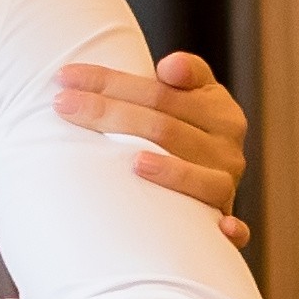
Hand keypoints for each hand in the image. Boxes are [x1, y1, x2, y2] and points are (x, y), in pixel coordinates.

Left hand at [53, 47, 256, 246]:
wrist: (208, 174)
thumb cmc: (181, 131)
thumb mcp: (190, 97)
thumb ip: (185, 74)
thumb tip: (170, 68)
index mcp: (218, 111)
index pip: (159, 93)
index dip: (111, 82)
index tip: (66, 76)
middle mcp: (227, 147)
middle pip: (165, 128)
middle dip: (109, 114)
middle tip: (62, 105)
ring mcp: (227, 185)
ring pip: (199, 177)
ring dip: (170, 172)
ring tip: (134, 163)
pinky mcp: (227, 221)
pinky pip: (236, 230)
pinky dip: (231, 230)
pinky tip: (220, 227)